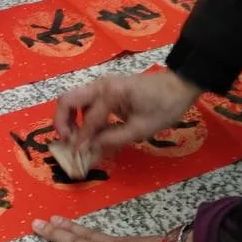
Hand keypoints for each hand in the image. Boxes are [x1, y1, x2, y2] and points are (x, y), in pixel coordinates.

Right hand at [54, 71, 201, 150]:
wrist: (179, 85)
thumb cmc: (165, 106)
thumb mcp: (142, 128)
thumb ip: (114, 139)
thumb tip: (91, 149)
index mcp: (110, 94)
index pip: (88, 121)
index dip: (81, 141)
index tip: (76, 156)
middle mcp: (100, 85)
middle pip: (66, 100)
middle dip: (61, 122)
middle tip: (66, 141)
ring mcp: (101, 85)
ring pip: (72, 99)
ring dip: (69, 118)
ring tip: (75, 138)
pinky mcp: (104, 89)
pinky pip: (84, 101)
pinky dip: (80, 115)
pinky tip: (90, 130)